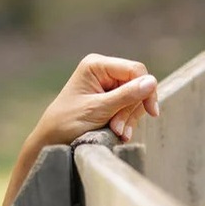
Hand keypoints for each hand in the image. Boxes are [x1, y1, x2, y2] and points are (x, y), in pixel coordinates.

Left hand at [32, 54, 159, 146]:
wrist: (52, 139)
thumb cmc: (67, 122)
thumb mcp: (98, 109)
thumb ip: (126, 96)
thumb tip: (152, 81)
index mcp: (96, 65)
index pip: (135, 70)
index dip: (146, 89)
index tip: (151, 111)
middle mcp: (103, 70)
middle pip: (137, 85)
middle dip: (131, 109)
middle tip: (119, 129)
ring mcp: (106, 84)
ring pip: (136, 98)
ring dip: (129, 118)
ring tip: (117, 132)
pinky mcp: (110, 98)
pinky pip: (129, 107)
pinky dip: (126, 121)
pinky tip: (118, 132)